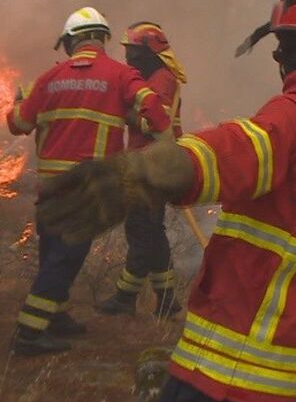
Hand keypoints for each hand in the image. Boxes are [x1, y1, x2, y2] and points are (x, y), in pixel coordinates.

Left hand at [36, 141, 195, 244]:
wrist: (152, 172)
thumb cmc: (122, 166)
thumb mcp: (99, 163)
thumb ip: (74, 176)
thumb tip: (42, 188)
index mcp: (91, 169)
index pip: (63, 181)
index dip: (48, 190)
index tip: (38, 196)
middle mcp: (96, 186)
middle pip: (67, 202)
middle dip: (50, 211)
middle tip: (39, 217)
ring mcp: (106, 201)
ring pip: (77, 216)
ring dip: (60, 224)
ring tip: (48, 229)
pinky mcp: (116, 214)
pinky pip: (95, 226)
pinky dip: (80, 234)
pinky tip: (67, 239)